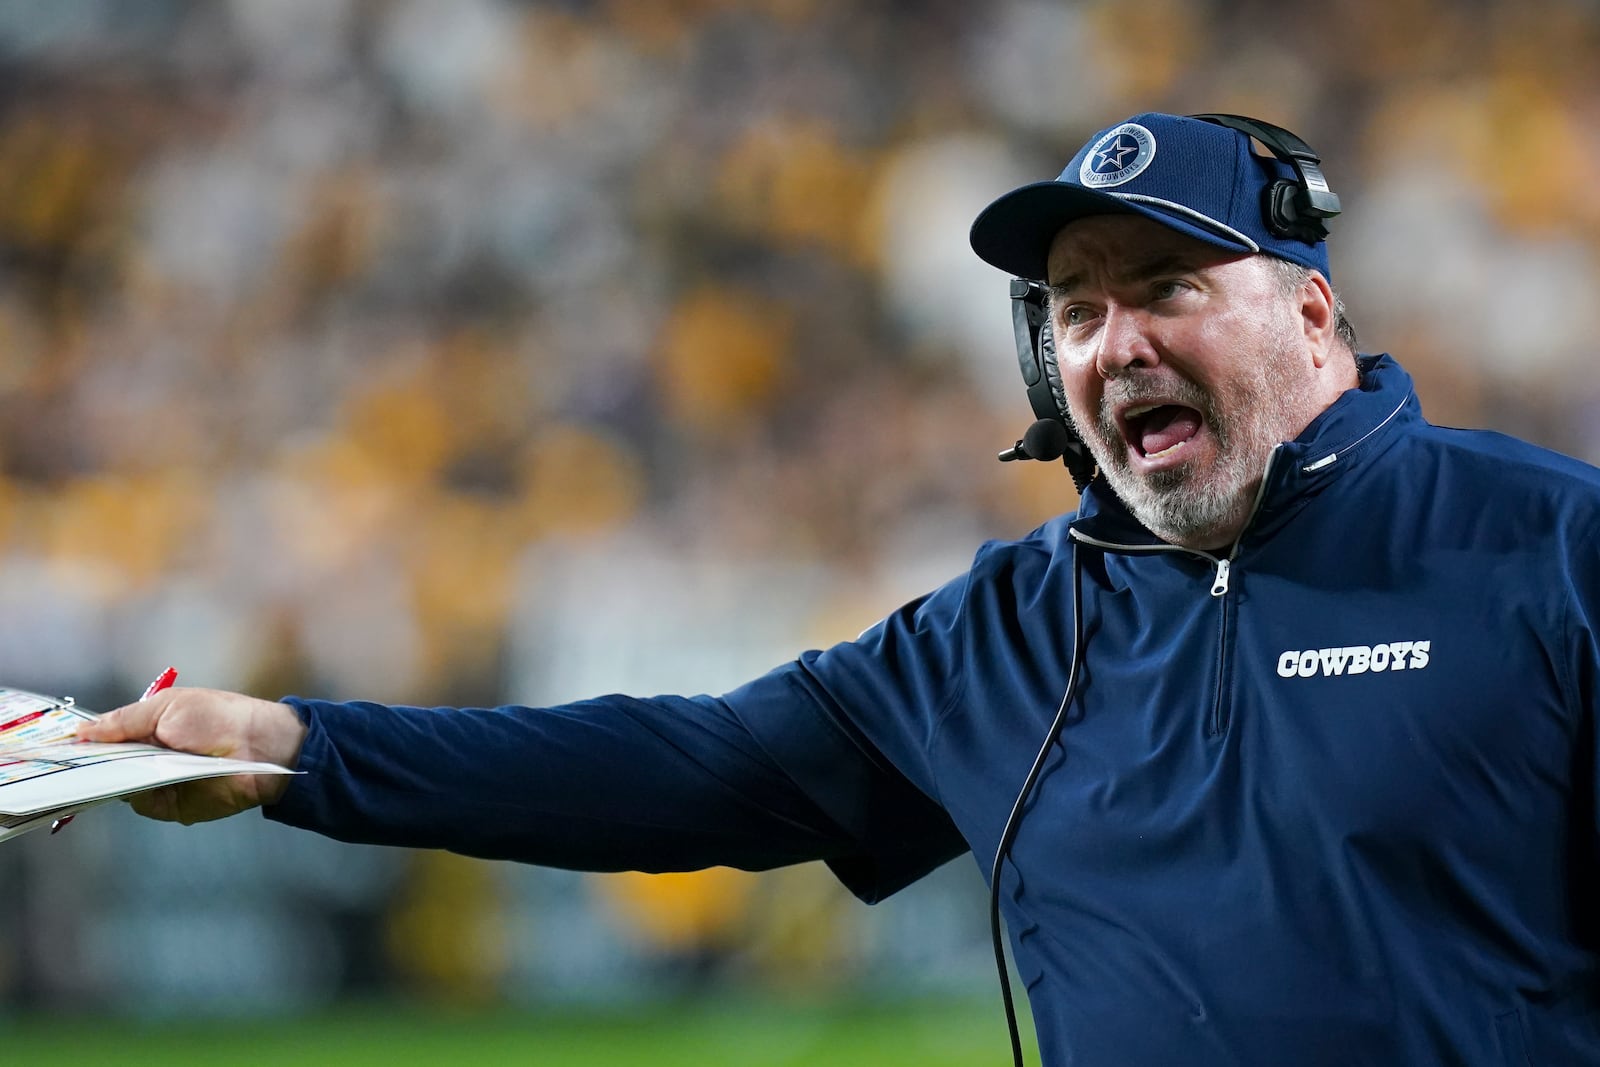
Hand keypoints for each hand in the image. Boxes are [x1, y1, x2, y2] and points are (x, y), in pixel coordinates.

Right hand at [76, 687, 308, 823]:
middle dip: (85, 768)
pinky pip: (143, 805)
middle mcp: (147, 759)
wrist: (260, 745)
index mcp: (146, 730)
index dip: (81, 745)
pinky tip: (142, 783)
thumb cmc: (218, 717)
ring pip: (118, 788)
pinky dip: (139, 795)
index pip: (103, 741)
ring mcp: (158, 783)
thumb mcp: (167, 707)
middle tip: (60, 768)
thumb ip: (124, 720)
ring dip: (113, 780)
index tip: (51, 749)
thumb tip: (81, 732)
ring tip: (107, 770)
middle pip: (104, 769)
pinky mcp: (171, 806)